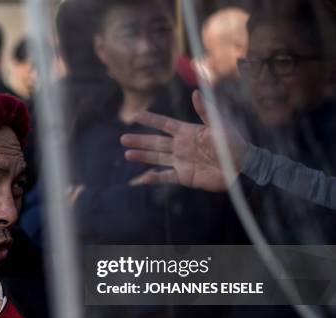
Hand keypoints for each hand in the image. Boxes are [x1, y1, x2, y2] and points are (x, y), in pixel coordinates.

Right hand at [121, 90, 247, 191]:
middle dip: (140, 140)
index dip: (150, 120)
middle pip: (155, 142)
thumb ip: (206, 111)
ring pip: (156, 158)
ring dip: (142, 156)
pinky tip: (142, 177)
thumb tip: (195, 93)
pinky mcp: (184, 176)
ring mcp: (181, 162)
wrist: (242, 167)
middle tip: (123, 139)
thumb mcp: (220, 125)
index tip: (135, 115)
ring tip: (128, 154)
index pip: (164, 125)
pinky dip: (154, 178)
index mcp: (187, 132)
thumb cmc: (233, 143)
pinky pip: (166, 177)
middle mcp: (181, 146)